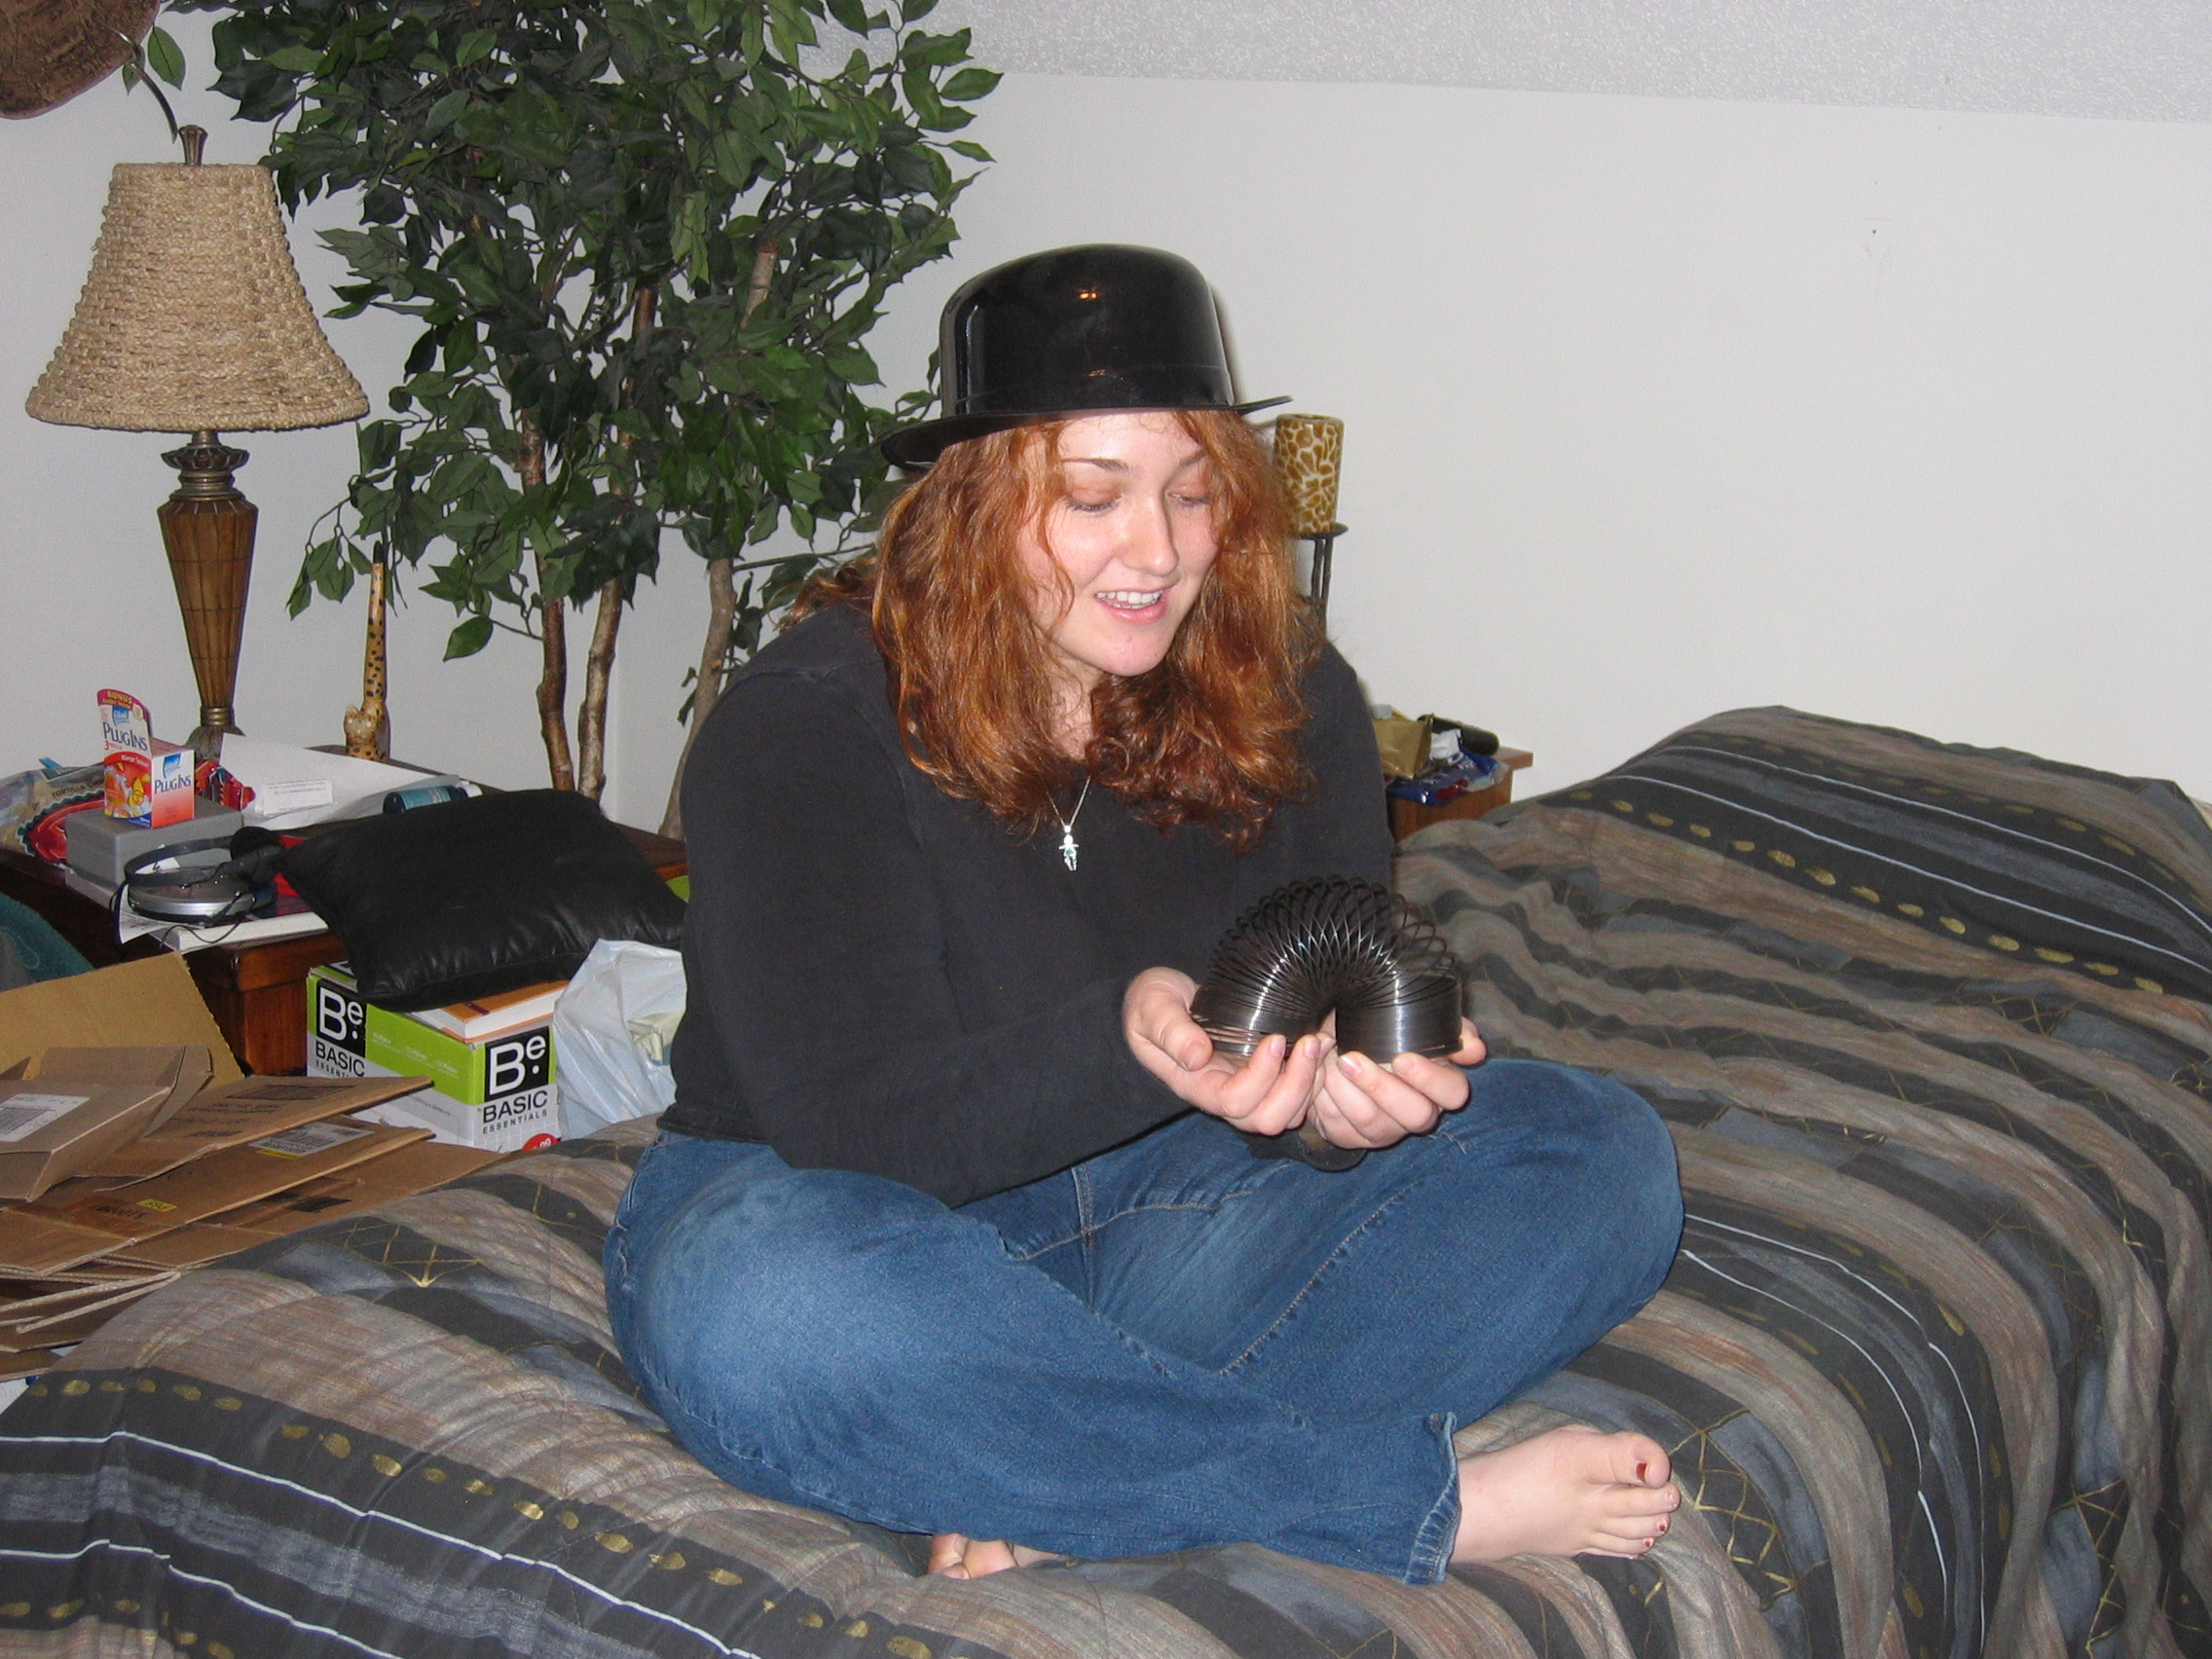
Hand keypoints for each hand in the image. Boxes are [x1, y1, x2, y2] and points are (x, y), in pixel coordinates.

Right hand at [1123, 967, 1332, 1137]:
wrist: (1160, 1001)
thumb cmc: (1153, 1004)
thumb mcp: (1152, 1008)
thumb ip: (1169, 1030)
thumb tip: (1196, 1056)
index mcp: (1197, 1085)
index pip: (1234, 1101)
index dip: (1261, 1076)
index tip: (1275, 1038)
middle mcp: (1225, 1096)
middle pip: (1268, 1119)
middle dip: (1296, 1085)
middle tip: (1309, 1042)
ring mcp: (1248, 1089)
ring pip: (1289, 1113)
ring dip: (1311, 1081)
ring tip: (1319, 1040)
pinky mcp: (1266, 1078)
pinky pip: (1300, 1096)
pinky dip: (1316, 1074)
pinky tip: (1322, 1040)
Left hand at [1308, 1018, 1484, 1150]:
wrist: (1336, 1045)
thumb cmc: (1380, 1030)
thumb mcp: (1412, 1019)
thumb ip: (1449, 1027)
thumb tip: (1475, 1047)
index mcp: (1441, 1086)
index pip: (1453, 1093)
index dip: (1430, 1079)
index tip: (1402, 1058)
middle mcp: (1418, 1113)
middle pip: (1415, 1115)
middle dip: (1381, 1086)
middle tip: (1351, 1058)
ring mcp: (1386, 1131)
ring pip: (1372, 1121)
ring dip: (1346, 1088)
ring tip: (1331, 1059)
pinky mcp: (1354, 1138)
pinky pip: (1339, 1127)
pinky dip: (1324, 1098)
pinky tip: (1319, 1075)